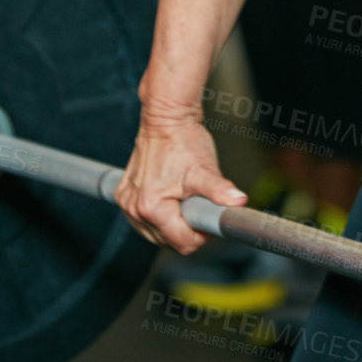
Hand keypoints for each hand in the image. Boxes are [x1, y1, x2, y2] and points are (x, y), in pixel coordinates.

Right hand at [114, 116, 246, 252]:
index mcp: (152, 208)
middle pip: (168, 241)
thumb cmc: (184, 141)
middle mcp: (134, 209)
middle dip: (186, 227)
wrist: (165, 118)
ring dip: (172, 222)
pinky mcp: (123, 195)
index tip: (207, 214)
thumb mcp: (204, 170)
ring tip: (182, 197)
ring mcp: (126, 203)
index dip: (201, 235)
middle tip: (197, 203)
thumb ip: (220, 190)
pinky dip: (158, 214)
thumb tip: (238, 202)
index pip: (183, 244)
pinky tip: (168, 195)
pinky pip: (143, 219)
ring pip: (156, 233)